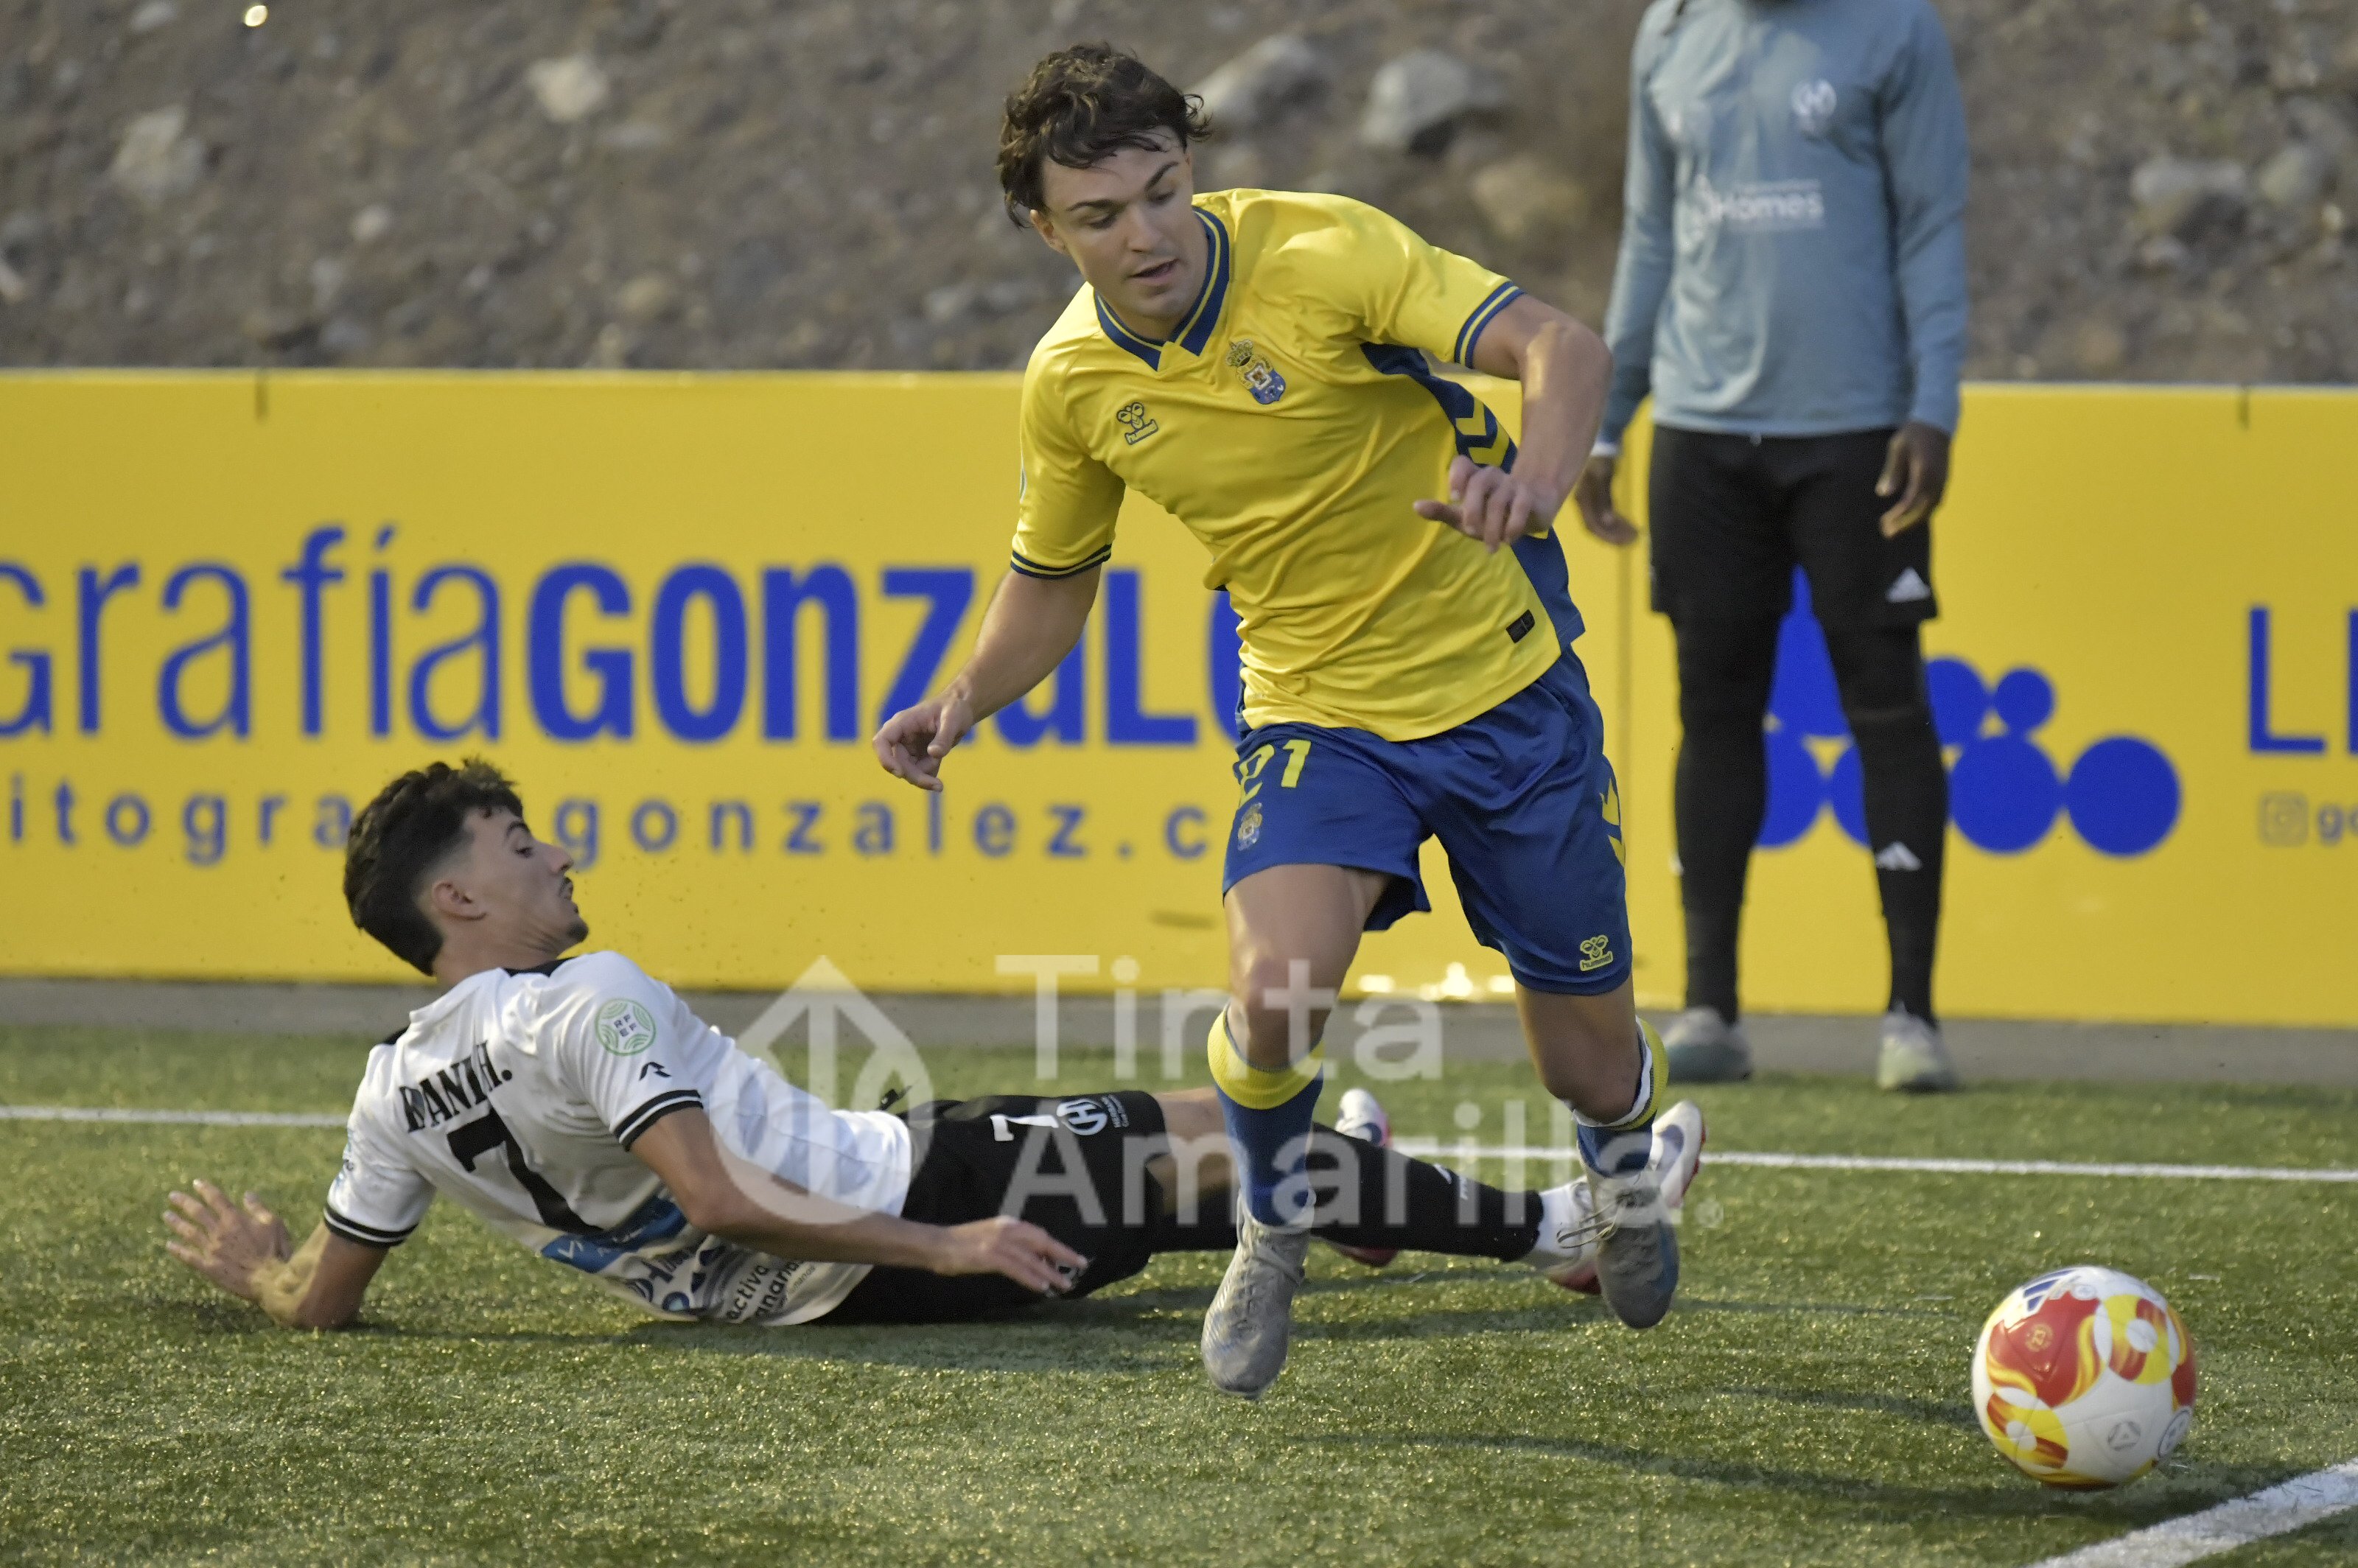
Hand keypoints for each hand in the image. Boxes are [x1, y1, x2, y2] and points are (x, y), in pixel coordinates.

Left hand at [164, 1179, 290, 1302]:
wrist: (269, 1280)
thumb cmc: (275, 1250)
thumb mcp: (273, 1224)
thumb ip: (258, 1208)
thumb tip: (248, 1194)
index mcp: (235, 1220)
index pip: (217, 1199)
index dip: (206, 1189)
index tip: (196, 1183)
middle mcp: (220, 1232)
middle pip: (197, 1213)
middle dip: (184, 1203)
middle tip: (172, 1196)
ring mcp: (212, 1250)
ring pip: (189, 1233)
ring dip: (176, 1223)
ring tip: (166, 1215)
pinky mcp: (209, 1267)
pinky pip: (189, 1257)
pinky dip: (178, 1250)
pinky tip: (169, 1244)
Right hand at [871, 689, 974, 792]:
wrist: (961, 709)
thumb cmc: (955, 708)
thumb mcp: (952, 720)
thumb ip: (943, 737)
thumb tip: (933, 753)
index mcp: (903, 723)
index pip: (882, 741)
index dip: (885, 759)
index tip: (899, 773)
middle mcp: (901, 736)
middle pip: (897, 763)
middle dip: (916, 776)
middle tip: (938, 786)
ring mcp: (908, 747)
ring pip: (907, 771)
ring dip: (925, 776)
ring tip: (942, 762)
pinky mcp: (917, 756)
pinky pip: (918, 772)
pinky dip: (929, 775)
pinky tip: (939, 765)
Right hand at [931, 1216, 1087, 1294]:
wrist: (934, 1244)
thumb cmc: (959, 1245)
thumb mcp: (989, 1239)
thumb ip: (1009, 1246)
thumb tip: (1031, 1261)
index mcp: (1007, 1224)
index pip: (1039, 1235)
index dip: (1058, 1247)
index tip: (1074, 1257)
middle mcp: (1006, 1229)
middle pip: (1042, 1242)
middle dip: (1063, 1254)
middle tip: (1081, 1265)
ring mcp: (997, 1242)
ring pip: (1032, 1258)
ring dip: (1050, 1272)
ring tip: (1064, 1285)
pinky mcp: (988, 1256)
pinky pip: (1016, 1268)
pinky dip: (1031, 1277)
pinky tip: (1042, 1286)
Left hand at [1413, 455, 1562, 553]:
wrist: (1534, 511)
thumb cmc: (1493, 514)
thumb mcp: (1464, 516)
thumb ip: (1442, 512)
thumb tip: (1415, 506)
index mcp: (1474, 478)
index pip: (1462, 463)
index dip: (1457, 475)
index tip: (1454, 497)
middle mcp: (1492, 476)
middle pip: (1480, 482)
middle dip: (1473, 509)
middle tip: (1471, 532)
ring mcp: (1513, 484)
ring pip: (1499, 499)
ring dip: (1493, 527)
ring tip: (1491, 547)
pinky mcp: (1530, 495)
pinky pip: (1521, 506)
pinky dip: (1513, 526)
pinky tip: (1509, 540)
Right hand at [1570, 453, 1639, 545]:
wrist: (1601, 441)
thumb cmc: (1602, 457)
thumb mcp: (1603, 476)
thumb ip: (1604, 499)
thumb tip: (1607, 523)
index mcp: (1582, 500)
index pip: (1593, 526)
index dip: (1610, 536)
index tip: (1630, 539)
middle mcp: (1582, 504)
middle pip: (1596, 528)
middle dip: (1615, 535)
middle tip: (1635, 537)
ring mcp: (1588, 500)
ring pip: (1600, 523)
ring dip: (1616, 530)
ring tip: (1633, 532)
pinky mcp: (1596, 496)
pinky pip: (1604, 514)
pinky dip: (1615, 521)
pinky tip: (1624, 522)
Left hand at [1875, 421, 1951, 536]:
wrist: (1936, 423)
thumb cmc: (1913, 434)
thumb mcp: (1898, 448)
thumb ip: (1892, 472)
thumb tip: (1884, 494)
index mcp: (1925, 472)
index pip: (1913, 502)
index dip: (1899, 516)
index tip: (1885, 524)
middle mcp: (1937, 479)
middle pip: (1923, 510)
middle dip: (1906, 524)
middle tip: (1888, 534)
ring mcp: (1943, 481)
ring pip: (1931, 508)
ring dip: (1914, 520)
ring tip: (1895, 529)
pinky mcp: (1943, 480)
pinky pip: (1935, 502)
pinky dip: (1922, 512)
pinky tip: (1909, 517)